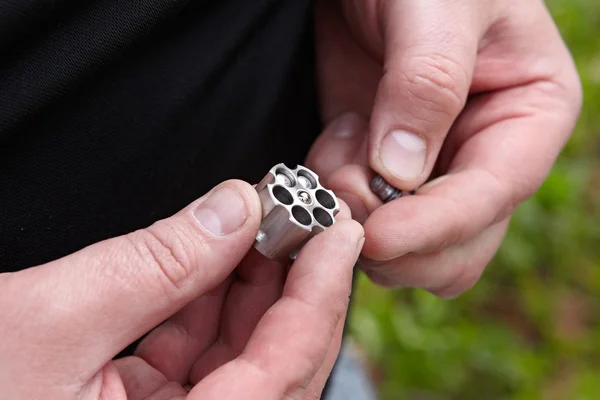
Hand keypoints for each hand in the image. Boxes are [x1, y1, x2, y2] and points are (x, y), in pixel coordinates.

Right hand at [0, 180, 363, 398]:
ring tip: (268, 225)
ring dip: (254, 288)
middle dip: (294, 288)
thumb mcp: (48, 321)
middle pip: (276, 368)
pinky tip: (221, 254)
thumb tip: (235, 207)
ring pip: (242, 358)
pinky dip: (212, 303)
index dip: (319, 297)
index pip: (283, 374)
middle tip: (310, 219)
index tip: (342, 233)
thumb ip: (153, 264)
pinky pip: (202, 357)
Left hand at [307, 0, 581, 297]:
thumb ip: (427, 84)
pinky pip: (360, 215)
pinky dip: (335, 194)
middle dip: (396, 240)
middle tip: (346, 197)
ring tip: (339, 152)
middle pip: (455, 248)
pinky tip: (334, 140)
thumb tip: (401, 173)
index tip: (379, 237)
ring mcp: (430, 168)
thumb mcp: (438, 8)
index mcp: (528, 117)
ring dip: (359, 219)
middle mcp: (483, 155)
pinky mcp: (380, 168)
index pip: (492, 197)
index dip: (436, 227)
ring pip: (406, 248)